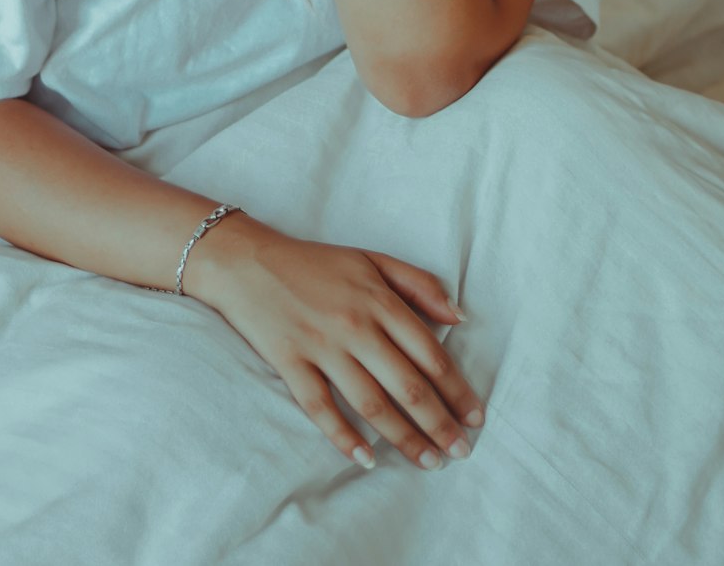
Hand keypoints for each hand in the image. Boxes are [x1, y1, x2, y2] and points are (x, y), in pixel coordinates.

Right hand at [186, 215, 483, 470]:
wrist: (248, 261)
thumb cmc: (316, 263)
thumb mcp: (372, 259)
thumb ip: (419, 284)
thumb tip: (459, 317)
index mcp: (379, 300)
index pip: (430, 354)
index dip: (457, 389)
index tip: (475, 417)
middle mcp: (355, 326)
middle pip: (407, 385)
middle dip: (439, 424)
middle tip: (461, 452)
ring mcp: (321, 347)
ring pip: (371, 404)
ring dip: (404, 438)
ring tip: (429, 463)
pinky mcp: (290, 364)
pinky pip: (321, 408)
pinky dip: (343, 437)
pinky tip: (365, 459)